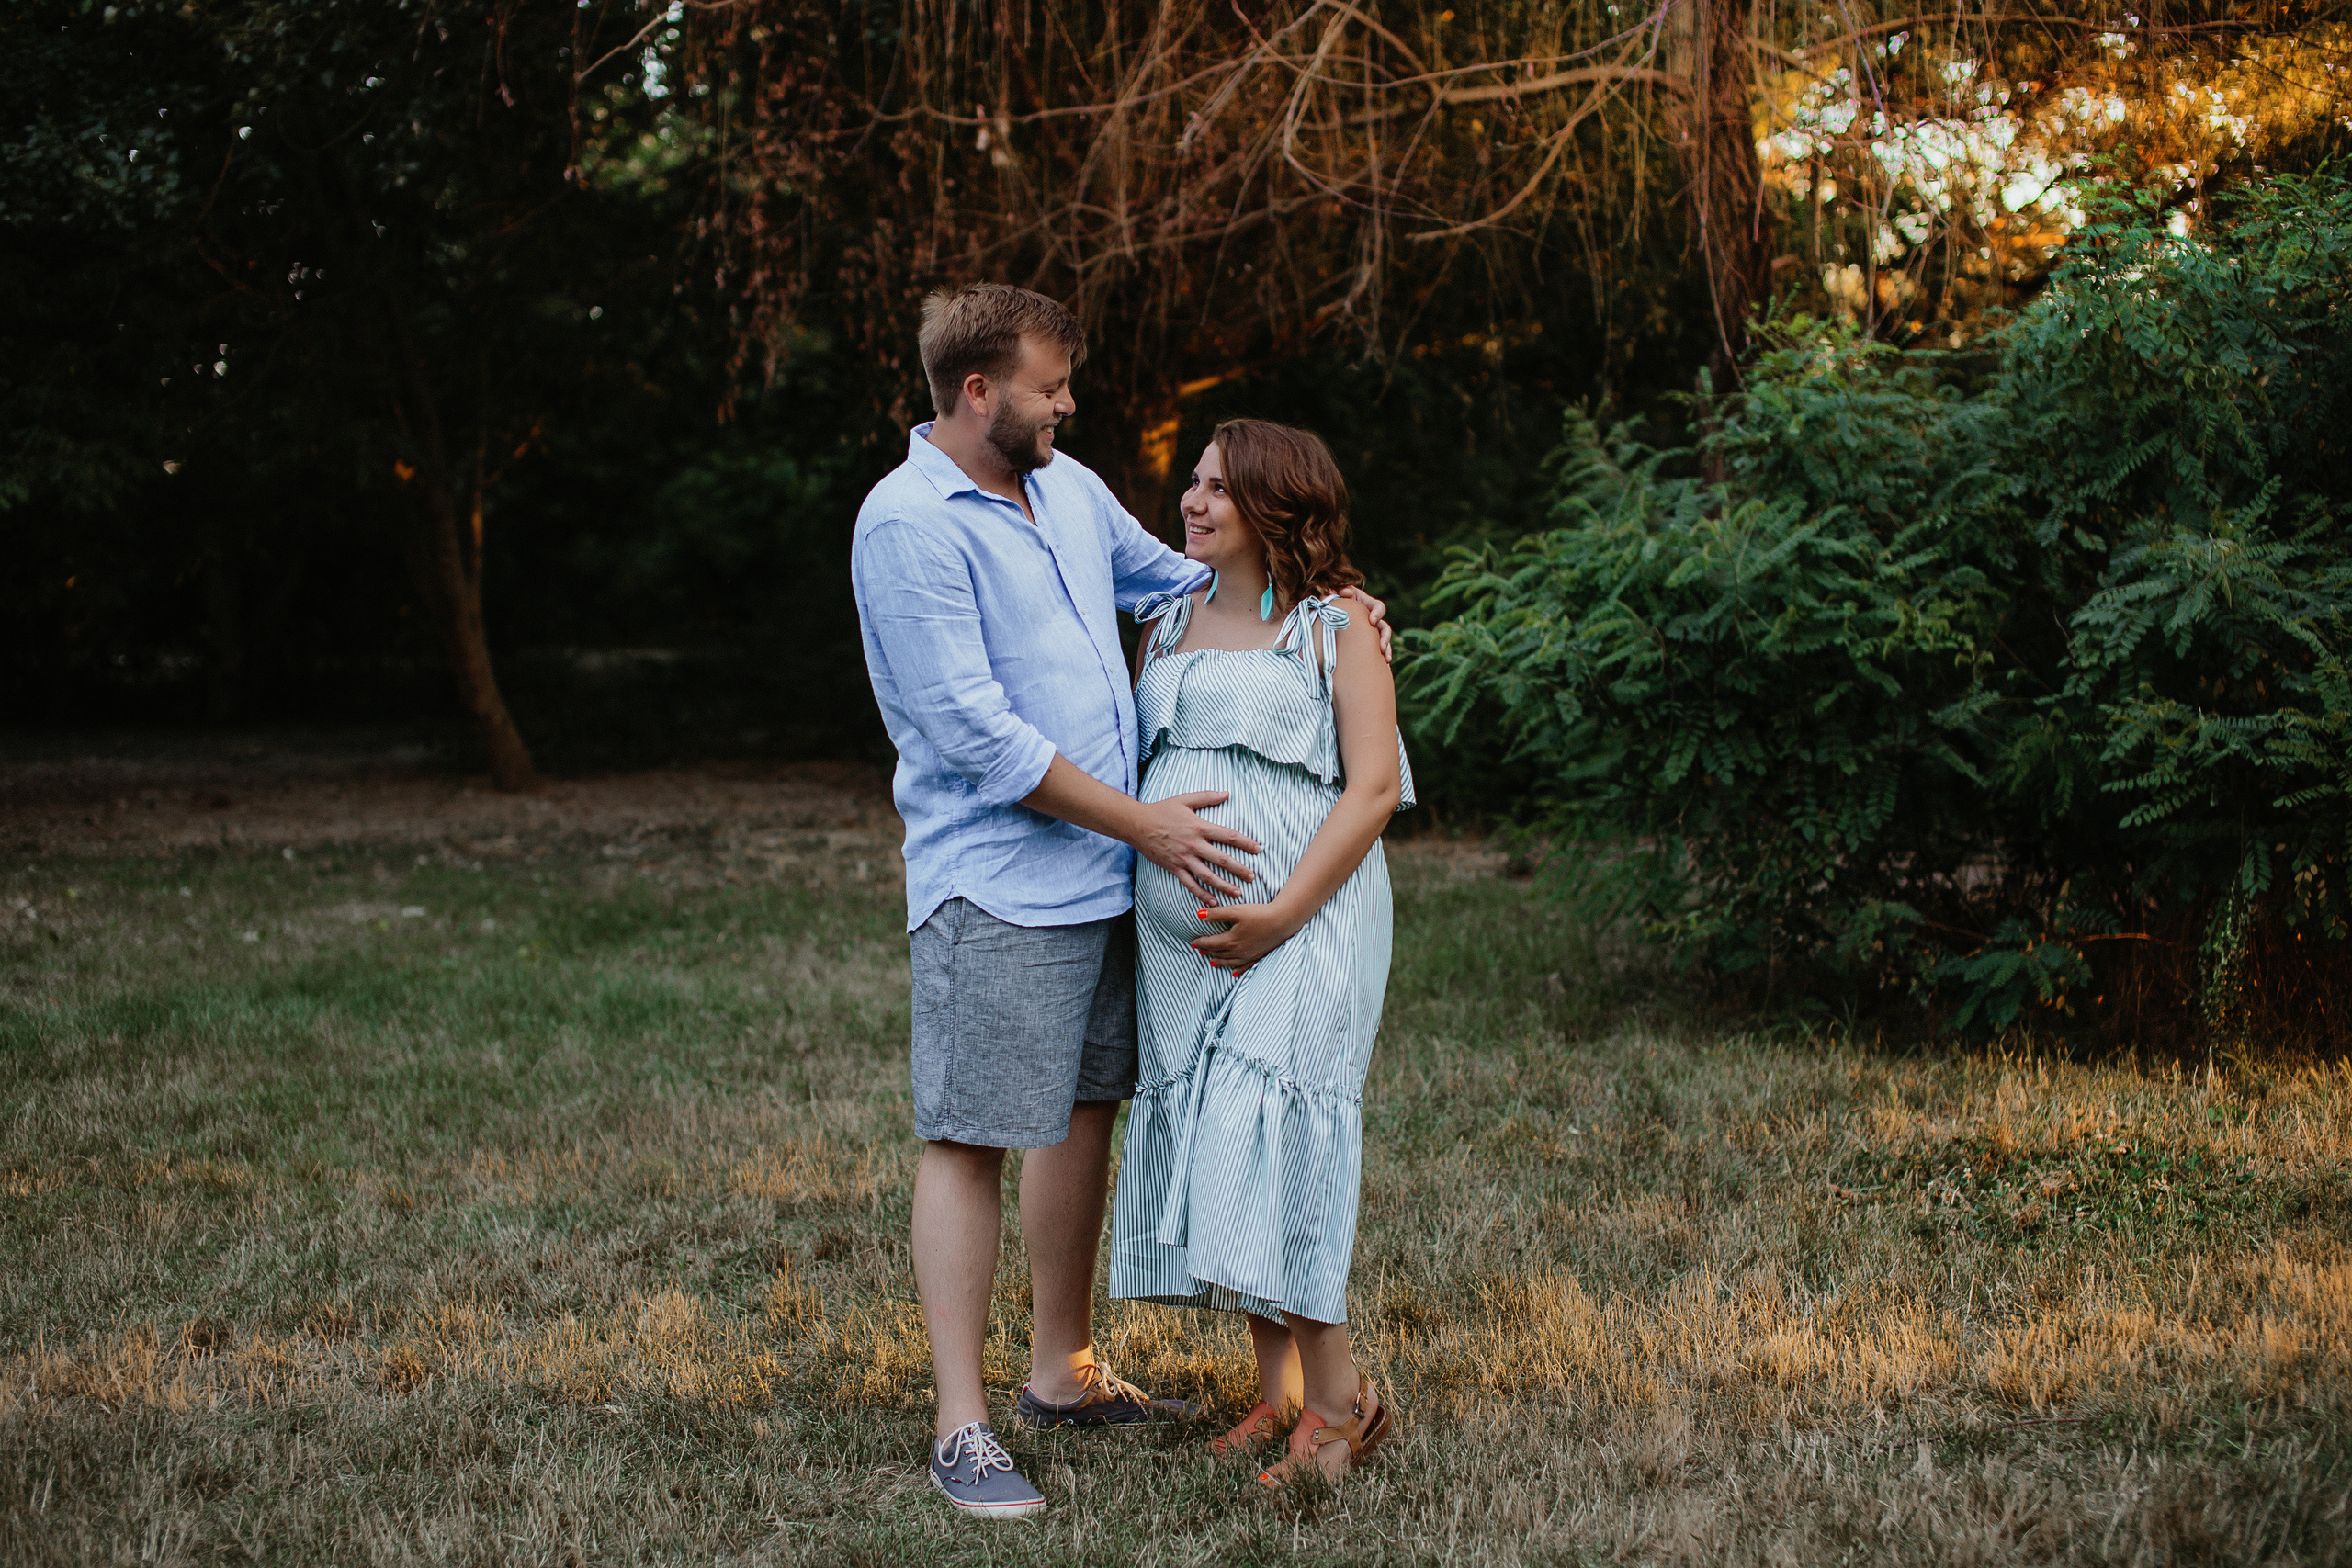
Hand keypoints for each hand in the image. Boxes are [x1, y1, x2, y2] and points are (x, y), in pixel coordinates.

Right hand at [1131, 791, 1260, 901]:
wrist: (1137, 824)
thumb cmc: (1161, 810)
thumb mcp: (1185, 799)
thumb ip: (1207, 797)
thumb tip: (1227, 793)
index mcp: (1199, 827)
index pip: (1228, 836)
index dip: (1245, 843)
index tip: (1258, 849)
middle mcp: (1194, 845)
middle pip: (1222, 860)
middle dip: (1239, 869)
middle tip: (1252, 877)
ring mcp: (1184, 858)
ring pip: (1208, 876)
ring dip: (1224, 885)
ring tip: (1238, 893)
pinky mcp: (1174, 868)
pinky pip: (1190, 884)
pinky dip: (1202, 894)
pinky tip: (1213, 902)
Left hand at [1191, 900, 1298, 973]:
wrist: (1282, 921)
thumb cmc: (1259, 914)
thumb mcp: (1236, 911)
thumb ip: (1216, 914)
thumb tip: (1199, 915)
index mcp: (1231, 940)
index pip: (1210, 944)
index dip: (1200, 943)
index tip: (1192, 942)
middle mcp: (1238, 951)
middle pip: (1218, 953)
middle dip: (1207, 952)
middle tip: (1199, 951)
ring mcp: (1249, 956)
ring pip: (1229, 962)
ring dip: (1219, 962)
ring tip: (1211, 961)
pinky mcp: (1258, 956)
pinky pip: (1244, 967)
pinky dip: (1236, 970)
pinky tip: (1233, 972)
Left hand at [1336, 585, 1392, 663]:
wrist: (1323, 619)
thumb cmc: (1330, 604)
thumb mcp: (1334, 595)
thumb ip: (1339, 592)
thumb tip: (1345, 592)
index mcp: (1366, 605)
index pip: (1378, 607)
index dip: (1377, 613)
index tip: (1371, 621)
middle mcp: (1370, 619)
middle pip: (1384, 626)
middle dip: (1385, 636)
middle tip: (1381, 646)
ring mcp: (1370, 632)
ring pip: (1383, 640)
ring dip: (1386, 648)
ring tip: (1385, 657)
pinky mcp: (1367, 643)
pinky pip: (1377, 650)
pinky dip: (1382, 656)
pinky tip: (1384, 664)